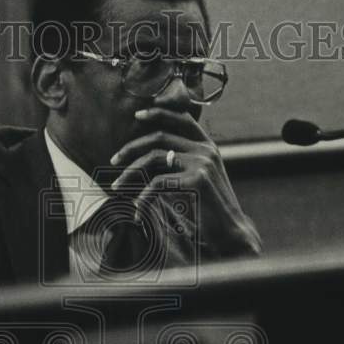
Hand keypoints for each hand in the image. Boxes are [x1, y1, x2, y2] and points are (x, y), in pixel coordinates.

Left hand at [109, 108, 261, 257]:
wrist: (230, 231)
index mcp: (207, 146)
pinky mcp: (196, 179)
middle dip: (132, 146)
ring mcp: (202, 162)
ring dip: (130, 172)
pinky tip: (137, 211)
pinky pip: (158, 183)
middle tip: (114, 160)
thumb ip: (182, 162)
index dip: (159, 112)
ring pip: (154, 156)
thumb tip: (149, 156)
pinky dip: (143, 198)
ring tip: (117, 186)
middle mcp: (206, 149)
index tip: (138, 115)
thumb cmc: (210, 208)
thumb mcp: (199, 178)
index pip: (182, 118)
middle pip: (160, 136)